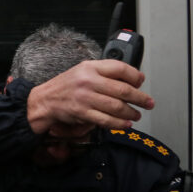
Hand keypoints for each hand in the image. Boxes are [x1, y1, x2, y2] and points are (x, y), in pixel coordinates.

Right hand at [26, 59, 152, 133]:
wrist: (44, 100)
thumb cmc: (65, 86)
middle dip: (140, 98)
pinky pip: (106, 120)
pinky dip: (119, 124)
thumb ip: (104, 73)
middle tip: (148, 103)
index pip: (119, 68)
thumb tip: (132, 79)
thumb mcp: (82, 71)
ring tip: (136, 115)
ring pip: (117, 107)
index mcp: (90, 67)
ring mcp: (85, 97)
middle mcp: (88, 80)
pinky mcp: (82, 112)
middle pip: (123, 90)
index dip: (135, 76)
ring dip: (131, 113)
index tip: (141, 82)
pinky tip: (125, 124)